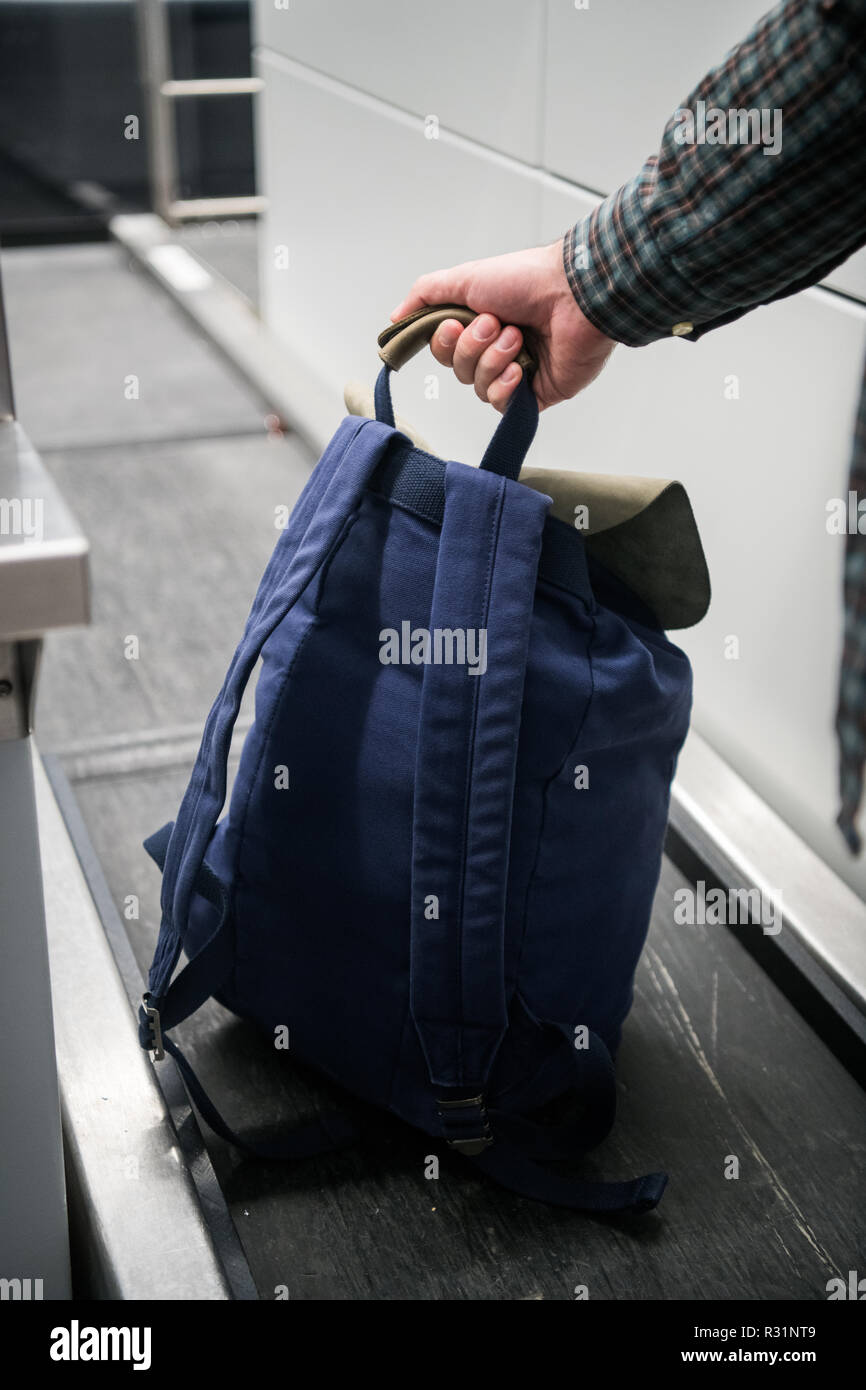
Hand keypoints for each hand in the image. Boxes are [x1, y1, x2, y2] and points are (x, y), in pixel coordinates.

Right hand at [389, 238, 615, 412]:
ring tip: (517, 339)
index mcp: (480, 322)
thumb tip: (396, 319)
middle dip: (473, 348)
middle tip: (495, 324)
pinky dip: (505, 386)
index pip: (444, 349)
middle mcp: (497, 347)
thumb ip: (425, 295)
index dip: (444, 343)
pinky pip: (503, 405)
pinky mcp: (536, 392)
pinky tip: (520, 369)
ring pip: (479, 387)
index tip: (454, 325)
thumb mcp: (463, 277)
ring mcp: (517, 371)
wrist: (574, 296)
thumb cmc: (527, 280)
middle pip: (460, 370)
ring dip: (493, 361)